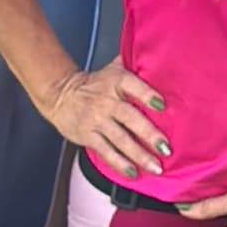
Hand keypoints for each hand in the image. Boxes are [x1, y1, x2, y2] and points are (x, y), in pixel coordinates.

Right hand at [46, 58, 171, 175]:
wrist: (61, 94)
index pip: (134, 86)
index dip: (148, 95)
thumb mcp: (113, 68)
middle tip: (166, 148)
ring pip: (121, 140)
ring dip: (139, 155)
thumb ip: (134, 62)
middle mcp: (107, 101)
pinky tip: (134, 173)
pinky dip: (120, 164)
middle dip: (149, 135)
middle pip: (131, 119)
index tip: (163, 106)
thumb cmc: (96, 83)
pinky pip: (106, 152)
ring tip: (156, 167)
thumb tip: (159, 54)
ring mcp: (96, 121)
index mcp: (116, 81)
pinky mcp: (87, 136)